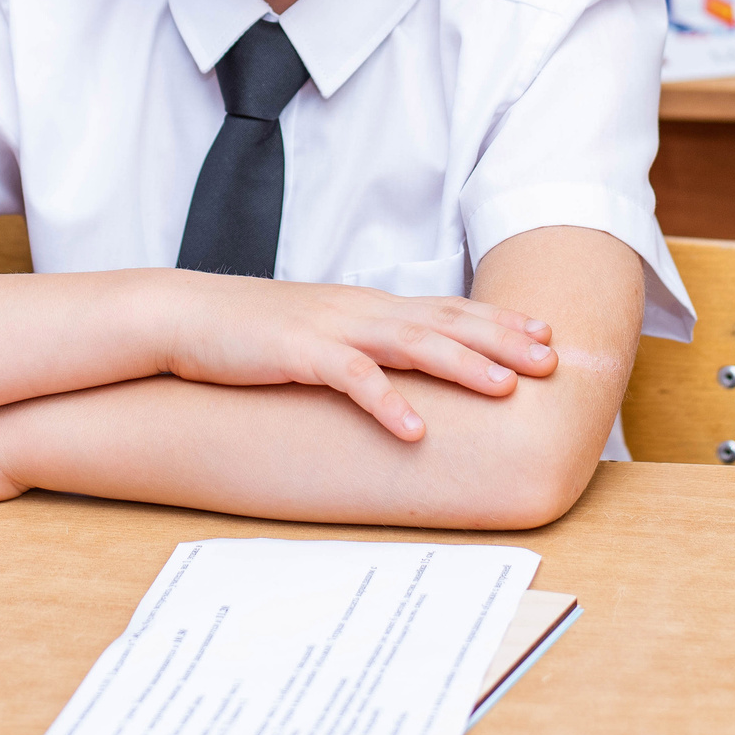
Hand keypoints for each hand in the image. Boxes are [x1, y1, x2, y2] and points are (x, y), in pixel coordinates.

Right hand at [163, 275, 555, 441]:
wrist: (183, 316)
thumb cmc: (249, 331)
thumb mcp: (317, 331)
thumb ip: (360, 342)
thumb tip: (400, 367)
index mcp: (365, 305)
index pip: (445, 307)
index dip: (498, 320)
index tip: (546, 333)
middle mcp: (358, 310)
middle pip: (443, 321)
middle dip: (502, 340)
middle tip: (551, 360)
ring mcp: (330, 328)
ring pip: (410, 342)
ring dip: (462, 364)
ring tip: (505, 390)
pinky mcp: (297, 353)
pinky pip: (351, 378)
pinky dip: (387, 403)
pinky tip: (416, 429)